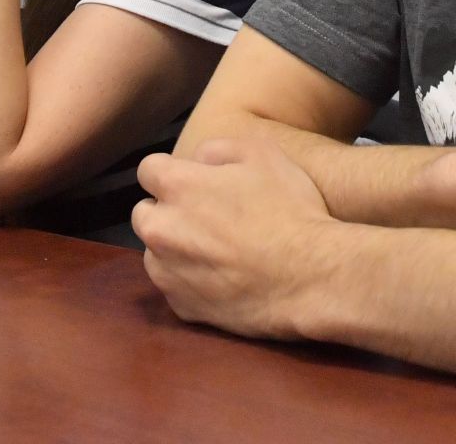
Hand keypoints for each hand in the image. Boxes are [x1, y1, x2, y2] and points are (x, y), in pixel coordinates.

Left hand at [135, 137, 336, 339]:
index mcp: (177, 187)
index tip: (195, 181)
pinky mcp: (181, 307)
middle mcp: (161, 229)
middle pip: (144, 214)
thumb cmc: (289, 210)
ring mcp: (168, 273)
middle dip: (167, 211)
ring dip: (175, 247)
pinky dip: (190, 281)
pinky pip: (174, 287)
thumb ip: (218, 148)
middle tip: (207, 216)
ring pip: (155, 253)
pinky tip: (223, 277)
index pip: (148, 170)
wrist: (310, 278)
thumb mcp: (263, 154)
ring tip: (216, 250)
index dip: (173, 171)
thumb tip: (197, 160)